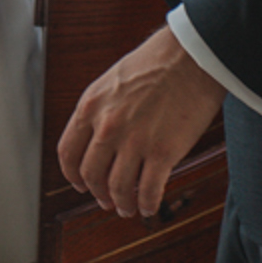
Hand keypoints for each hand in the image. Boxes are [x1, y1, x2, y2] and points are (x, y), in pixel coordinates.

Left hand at [57, 24, 224, 220]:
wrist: (193, 55)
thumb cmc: (158, 61)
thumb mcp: (113, 80)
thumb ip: (102, 108)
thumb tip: (99, 138)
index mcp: (91, 106)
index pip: (68, 152)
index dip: (73, 175)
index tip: (80, 184)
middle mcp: (108, 126)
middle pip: (92, 175)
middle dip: (98, 194)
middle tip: (106, 201)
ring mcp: (135, 141)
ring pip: (119, 188)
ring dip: (123, 203)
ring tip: (129, 207)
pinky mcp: (163, 152)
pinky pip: (149, 191)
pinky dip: (148, 205)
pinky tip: (151, 206)